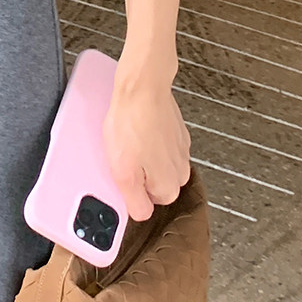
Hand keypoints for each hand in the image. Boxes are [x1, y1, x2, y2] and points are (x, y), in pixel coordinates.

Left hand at [103, 63, 190, 219]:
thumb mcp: (123, 173)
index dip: (129, 189)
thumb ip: (134, 201)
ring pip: (153, 162)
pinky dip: (145, 136)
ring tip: (126, 137)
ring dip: (140, 153)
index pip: (147, 204)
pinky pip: (156, 142)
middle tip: (122, 155)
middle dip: (135, 171)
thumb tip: (139, 215)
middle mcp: (181, 170)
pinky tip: (133, 126)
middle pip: (151, 183)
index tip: (119, 176)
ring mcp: (179, 148)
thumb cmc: (132, 123)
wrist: (143, 85)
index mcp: (170, 187)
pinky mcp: (174, 129)